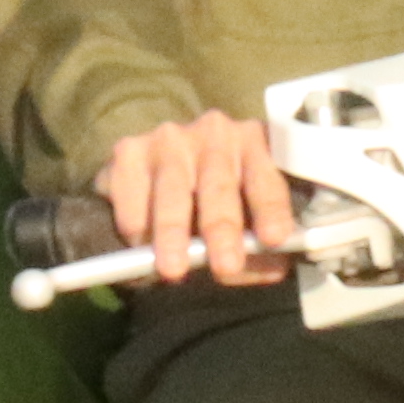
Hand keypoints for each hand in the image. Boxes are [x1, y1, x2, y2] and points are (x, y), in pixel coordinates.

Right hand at [97, 111, 298, 286]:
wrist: (158, 170)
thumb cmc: (215, 199)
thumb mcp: (246, 215)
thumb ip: (259, 244)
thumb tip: (273, 268)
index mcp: (254, 144)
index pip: (266, 180)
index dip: (271, 210)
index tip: (274, 239)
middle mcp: (214, 133)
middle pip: (219, 185)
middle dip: (222, 228)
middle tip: (225, 266)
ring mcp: (169, 138)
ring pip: (172, 191)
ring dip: (172, 233)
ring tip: (173, 269)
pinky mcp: (129, 150)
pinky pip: (132, 193)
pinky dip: (136, 227)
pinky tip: (141, 248)